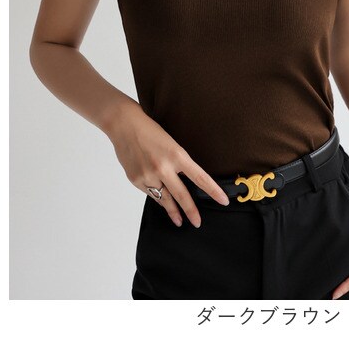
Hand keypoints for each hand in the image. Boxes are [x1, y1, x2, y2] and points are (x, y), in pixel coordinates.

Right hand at [106, 103, 229, 226]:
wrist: (124, 126)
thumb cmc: (150, 132)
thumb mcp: (172, 144)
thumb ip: (178, 163)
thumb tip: (186, 181)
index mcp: (177, 155)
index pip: (200, 178)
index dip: (214, 191)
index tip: (224, 201)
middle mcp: (163, 167)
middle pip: (182, 195)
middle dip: (191, 211)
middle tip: (198, 223)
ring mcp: (148, 175)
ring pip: (165, 199)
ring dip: (173, 211)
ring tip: (179, 221)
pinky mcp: (136, 180)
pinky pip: (151, 193)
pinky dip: (157, 196)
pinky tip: (161, 199)